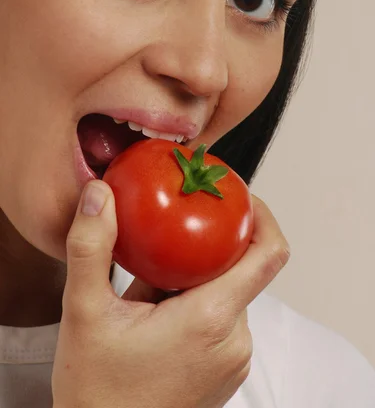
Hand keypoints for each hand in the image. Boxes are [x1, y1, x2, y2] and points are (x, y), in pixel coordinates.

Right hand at [52, 181, 289, 407]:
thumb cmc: (98, 395)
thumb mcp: (84, 313)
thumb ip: (91, 247)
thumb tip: (97, 195)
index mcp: (210, 318)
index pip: (268, 255)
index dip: (263, 217)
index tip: (241, 198)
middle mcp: (234, 339)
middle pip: (239, 270)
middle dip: (204, 250)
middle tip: (165, 241)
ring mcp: (233, 358)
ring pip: (227, 294)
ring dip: (195, 280)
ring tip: (148, 292)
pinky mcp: (226, 370)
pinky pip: (222, 319)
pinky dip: (196, 304)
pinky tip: (155, 315)